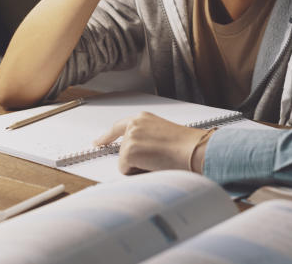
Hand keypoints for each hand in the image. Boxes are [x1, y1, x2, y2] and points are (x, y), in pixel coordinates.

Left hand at [94, 112, 209, 173]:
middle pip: (122, 150)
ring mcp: (130, 137)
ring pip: (124, 161)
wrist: (194, 150)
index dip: (106, 137)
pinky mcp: (129, 151)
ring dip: (138, 166)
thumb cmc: (186, 145)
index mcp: (143, 118)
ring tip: (158, 160)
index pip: (118, 127)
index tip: (97, 142)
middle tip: (156, 159)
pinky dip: (137, 172)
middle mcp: (134, 124)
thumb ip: (146, 138)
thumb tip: (139, 153)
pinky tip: (153, 165)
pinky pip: (125, 170)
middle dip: (134, 159)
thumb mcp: (163, 134)